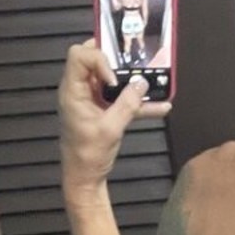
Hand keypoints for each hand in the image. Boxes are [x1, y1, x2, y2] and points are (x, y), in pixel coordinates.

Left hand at [58, 39, 170, 202]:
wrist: (85, 178)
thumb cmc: (89, 155)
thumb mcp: (110, 129)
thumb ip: (127, 105)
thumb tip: (143, 84)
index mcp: (73, 90)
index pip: (80, 56)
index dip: (99, 60)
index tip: (114, 80)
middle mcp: (81, 89)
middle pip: (92, 58)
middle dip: (114, 58)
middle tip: (132, 61)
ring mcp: (92, 99)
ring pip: (110, 77)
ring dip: (130, 80)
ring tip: (150, 79)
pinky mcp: (103, 110)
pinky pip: (121, 99)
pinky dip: (137, 101)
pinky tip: (161, 106)